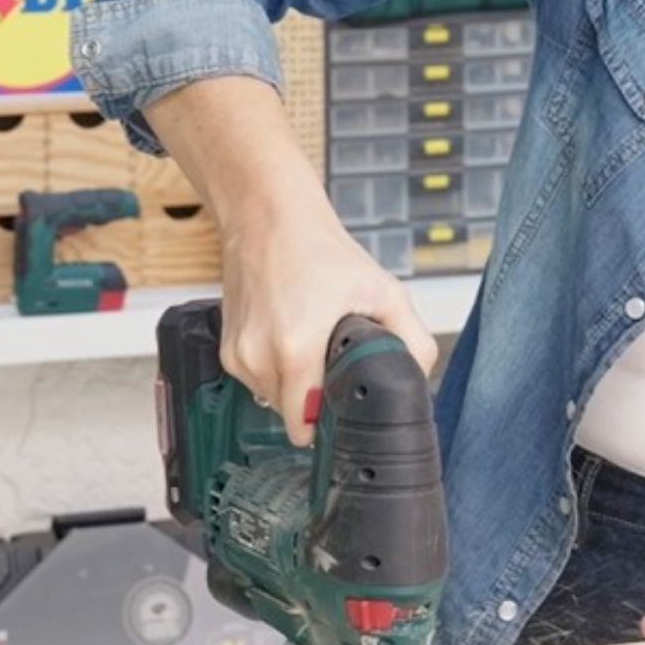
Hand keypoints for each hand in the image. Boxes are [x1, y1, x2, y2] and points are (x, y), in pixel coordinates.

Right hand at [218, 195, 437, 446]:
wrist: (268, 218)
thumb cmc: (321, 251)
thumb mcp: (385, 292)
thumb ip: (412, 342)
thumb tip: (417, 380)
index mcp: (295, 350)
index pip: (307, 426)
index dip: (334, 422)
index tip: (347, 407)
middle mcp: (259, 358)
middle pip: (295, 416)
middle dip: (319, 399)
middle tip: (335, 360)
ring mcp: (238, 357)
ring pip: (275, 401)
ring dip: (298, 386)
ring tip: (312, 343)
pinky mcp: (227, 352)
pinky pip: (260, 382)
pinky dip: (278, 370)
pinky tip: (291, 336)